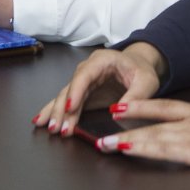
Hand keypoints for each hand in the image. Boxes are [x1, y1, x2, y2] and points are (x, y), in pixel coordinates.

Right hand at [34, 43, 164, 135]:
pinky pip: (66, 101)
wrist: (138, 65)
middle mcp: (88, 69)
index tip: (70, 108)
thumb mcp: (146, 81)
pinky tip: (43, 120)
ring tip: (50, 128)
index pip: (85, 75)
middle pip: (71, 88)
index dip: (76, 91)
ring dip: (57, 113)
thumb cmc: (141, 70)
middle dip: (63, 108)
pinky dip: (55, 111)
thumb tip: (118, 112)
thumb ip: (136, 95)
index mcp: (102, 61)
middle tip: (58, 127)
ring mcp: (83, 81)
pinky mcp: (82, 92)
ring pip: (65, 96)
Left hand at [86, 98, 189, 170]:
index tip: (124, 107)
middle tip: (105, 125)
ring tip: (104, 143)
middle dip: (127, 122)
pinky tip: (126, 150)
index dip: (143, 107)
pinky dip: (141, 148)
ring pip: (151, 136)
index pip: (166, 107)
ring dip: (126, 139)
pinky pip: (161, 149)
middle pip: (153, 121)